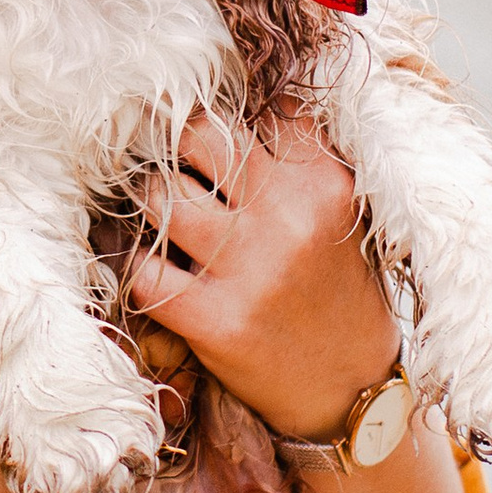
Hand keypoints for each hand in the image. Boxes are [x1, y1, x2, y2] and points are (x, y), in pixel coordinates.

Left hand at [126, 111, 399, 444]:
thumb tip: (237, 102)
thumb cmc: (338, 291)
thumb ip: (298, 161)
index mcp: (324, 183)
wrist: (353, 390)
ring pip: (160, 196)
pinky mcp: (216, 320)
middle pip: (200, 136)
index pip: (261, 107)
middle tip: (163, 152)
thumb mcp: (342, 214)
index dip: (227, 106)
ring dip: (148, 200)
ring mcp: (250, 270)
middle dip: (173, 140)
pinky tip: (153, 267)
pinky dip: (138, 266)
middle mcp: (288, 217)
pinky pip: (144, 272)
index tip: (205, 117)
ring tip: (157, 209)